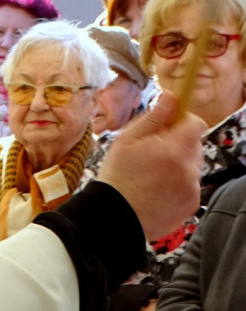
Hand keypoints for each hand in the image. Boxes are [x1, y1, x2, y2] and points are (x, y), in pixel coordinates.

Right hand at [97, 90, 205, 240]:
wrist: (114, 216)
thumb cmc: (117, 175)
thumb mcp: (127, 139)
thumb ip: (154, 116)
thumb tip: (171, 95)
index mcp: (175, 148)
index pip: (195, 122)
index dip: (181, 120)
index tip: (166, 125)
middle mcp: (189, 168)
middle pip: (194, 144)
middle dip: (177, 143)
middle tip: (151, 152)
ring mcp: (192, 188)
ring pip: (192, 165)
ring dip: (178, 164)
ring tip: (151, 174)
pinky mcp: (191, 204)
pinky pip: (190, 185)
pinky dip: (177, 184)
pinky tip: (156, 189)